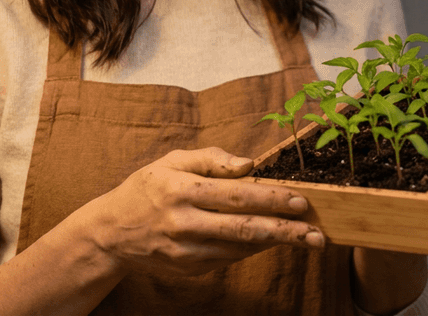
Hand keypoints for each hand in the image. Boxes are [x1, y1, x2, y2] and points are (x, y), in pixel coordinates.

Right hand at [89, 147, 323, 276]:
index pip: (235, 195)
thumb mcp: (172, 161)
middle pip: (243, 229)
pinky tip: (272, 241)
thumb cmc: (147, 188)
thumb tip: (250, 164)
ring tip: (306, 239)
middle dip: (285, 232)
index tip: (301, 202)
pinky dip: (252, 250)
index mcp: (181, 190)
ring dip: (275, 244)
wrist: (111, 232)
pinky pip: (228, 259)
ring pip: (239, 249)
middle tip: (316, 234)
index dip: (271, 200)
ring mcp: (185, 251)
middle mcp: (183, 223)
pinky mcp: (188, 268)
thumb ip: (211, 158)